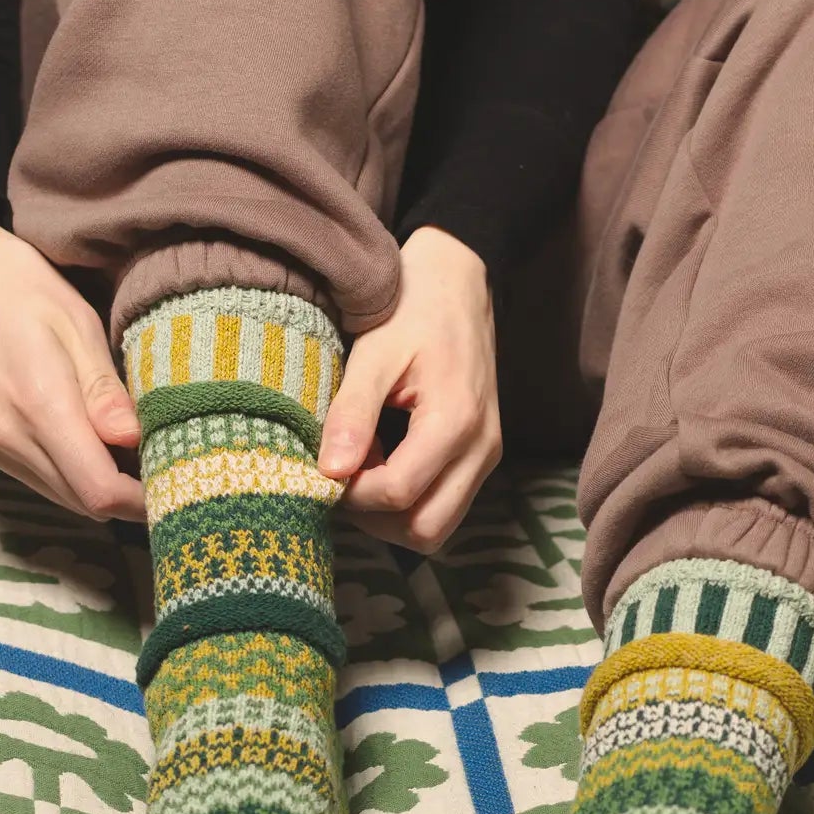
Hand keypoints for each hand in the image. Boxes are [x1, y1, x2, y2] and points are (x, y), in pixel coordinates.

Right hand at [0, 215, 145, 523]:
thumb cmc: (14, 284)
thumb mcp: (73, 322)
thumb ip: (103, 390)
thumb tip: (137, 440)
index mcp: (38, 405)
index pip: (98, 490)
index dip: (142, 498)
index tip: (176, 479)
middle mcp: (7, 439)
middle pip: (83, 503)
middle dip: (128, 495)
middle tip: (166, 462)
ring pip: (61, 496)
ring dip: (100, 486)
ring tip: (134, 451)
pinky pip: (38, 479)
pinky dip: (71, 474)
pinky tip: (93, 442)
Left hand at [317, 226, 501, 551]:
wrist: (458, 284)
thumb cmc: (412, 310)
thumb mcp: (374, 353)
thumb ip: (352, 413)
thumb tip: (329, 473)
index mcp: (456, 421)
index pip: (398, 494)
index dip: (352, 493)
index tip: (327, 464)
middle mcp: (482, 449)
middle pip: (426, 530)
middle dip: (376, 517)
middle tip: (344, 476)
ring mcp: (487, 456)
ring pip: (438, 527)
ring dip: (393, 515)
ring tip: (364, 466)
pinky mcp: (482, 456)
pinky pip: (445, 505)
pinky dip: (410, 501)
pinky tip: (384, 461)